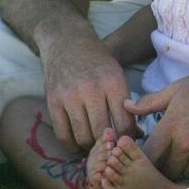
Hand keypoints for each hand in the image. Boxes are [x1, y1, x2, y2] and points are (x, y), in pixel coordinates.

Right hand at [43, 36, 138, 152]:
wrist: (67, 42)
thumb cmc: (97, 62)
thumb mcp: (117, 75)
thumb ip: (126, 104)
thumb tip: (136, 134)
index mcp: (113, 82)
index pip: (124, 123)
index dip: (126, 138)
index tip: (124, 141)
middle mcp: (91, 89)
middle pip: (102, 132)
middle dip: (108, 143)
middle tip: (109, 145)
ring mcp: (70, 96)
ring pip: (83, 137)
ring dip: (90, 146)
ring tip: (94, 143)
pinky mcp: (53, 101)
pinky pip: (63, 135)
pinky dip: (72, 146)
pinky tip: (78, 143)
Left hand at [127, 67, 188, 179]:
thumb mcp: (175, 89)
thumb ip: (148, 102)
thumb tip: (126, 105)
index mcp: (172, 127)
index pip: (149, 155)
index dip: (144, 157)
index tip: (146, 153)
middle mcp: (187, 144)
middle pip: (165, 169)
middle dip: (161, 166)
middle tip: (163, 157)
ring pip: (185, 174)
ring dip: (181, 169)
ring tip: (181, 157)